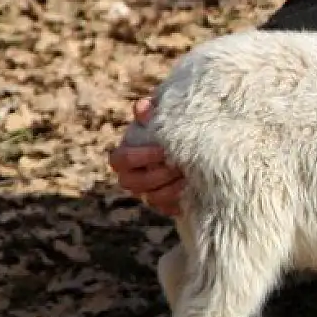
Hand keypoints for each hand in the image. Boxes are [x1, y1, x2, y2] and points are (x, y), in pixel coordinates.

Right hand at [108, 98, 184, 217]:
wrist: (196, 146)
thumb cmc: (173, 129)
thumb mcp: (164, 118)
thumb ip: (153, 113)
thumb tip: (142, 106)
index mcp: (126, 156)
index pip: (120, 160)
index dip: (139, 157)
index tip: (162, 149)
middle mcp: (132, 178)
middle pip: (133, 183)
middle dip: (157, 174)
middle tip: (179, 165)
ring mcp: (148, 193)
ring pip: (151, 198)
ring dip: (170, 189)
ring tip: (189, 178)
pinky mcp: (165, 205)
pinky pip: (168, 210)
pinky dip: (180, 202)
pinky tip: (195, 192)